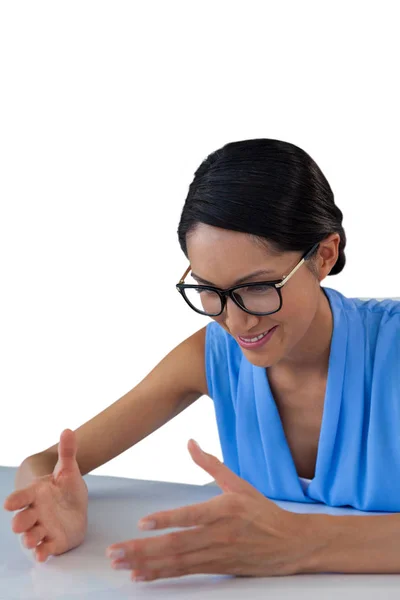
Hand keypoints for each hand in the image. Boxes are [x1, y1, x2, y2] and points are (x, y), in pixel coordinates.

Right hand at [4, 429, 87, 562]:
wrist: (73, 504)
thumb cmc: (65, 486)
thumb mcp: (68, 469)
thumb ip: (67, 452)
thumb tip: (68, 430)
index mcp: (36, 494)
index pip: (22, 496)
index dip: (16, 500)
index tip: (9, 503)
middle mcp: (36, 513)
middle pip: (22, 519)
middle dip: (19, 522)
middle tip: (19, 524)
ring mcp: (43, 528)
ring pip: (31, 536)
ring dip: (30, 539)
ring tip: (32, 541)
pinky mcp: (53, 541)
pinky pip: (45, 549)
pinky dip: (43, 553)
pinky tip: (43, 555)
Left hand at [106, 440, 309, 581]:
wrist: (291, 544)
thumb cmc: (262, 512)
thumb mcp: (238, 483)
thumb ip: (211, 465)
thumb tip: (190, 443)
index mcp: (224, 509)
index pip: (191, 516)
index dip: (167, 520)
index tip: (143, 523)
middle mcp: (219, 534)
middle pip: (177, 544)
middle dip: (143, 549)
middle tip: (116, 553)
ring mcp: (217, 554)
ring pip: (177, 561)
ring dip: (146, 563)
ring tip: (121, 564)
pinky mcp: (216, 567)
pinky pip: (185, 572)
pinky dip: (162, 574)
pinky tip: (142, 575)